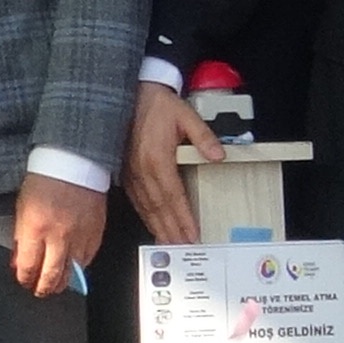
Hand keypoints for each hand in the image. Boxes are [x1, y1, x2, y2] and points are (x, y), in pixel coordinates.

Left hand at [10, 170, 106, 297]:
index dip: (24, 278)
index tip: (24, 280)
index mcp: (34, 229)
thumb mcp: (22, 208)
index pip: (28, 266)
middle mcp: (57, 237)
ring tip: (55, 285)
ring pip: (72, 273)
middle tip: (39, 290)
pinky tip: (72, 269)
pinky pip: (87, 261)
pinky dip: (79, 268)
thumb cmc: (45, 180)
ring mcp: (78, 237)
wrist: (73, 163)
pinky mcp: (95, 235)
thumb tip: (18, 259)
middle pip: (50, 276)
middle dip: (43, 288)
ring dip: (62, 283)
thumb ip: (19, 236)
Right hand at [125, 81, 216, 247]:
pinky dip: (145, 215)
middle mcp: (142, 170)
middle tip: (183, 248)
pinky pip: (136, 200)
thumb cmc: (158, 105)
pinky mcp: (125, 172)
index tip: (192, 234)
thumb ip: (203, 136)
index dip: (183, 217)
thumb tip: (218, 155)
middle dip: (172, 230)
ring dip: (158, 227)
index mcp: (157, 158)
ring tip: (170, 243)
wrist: (131, 95)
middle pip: (159, 207)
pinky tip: (152, 224)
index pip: (174, 195)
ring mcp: (131, 173)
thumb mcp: (185, 115)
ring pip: (146, 207)